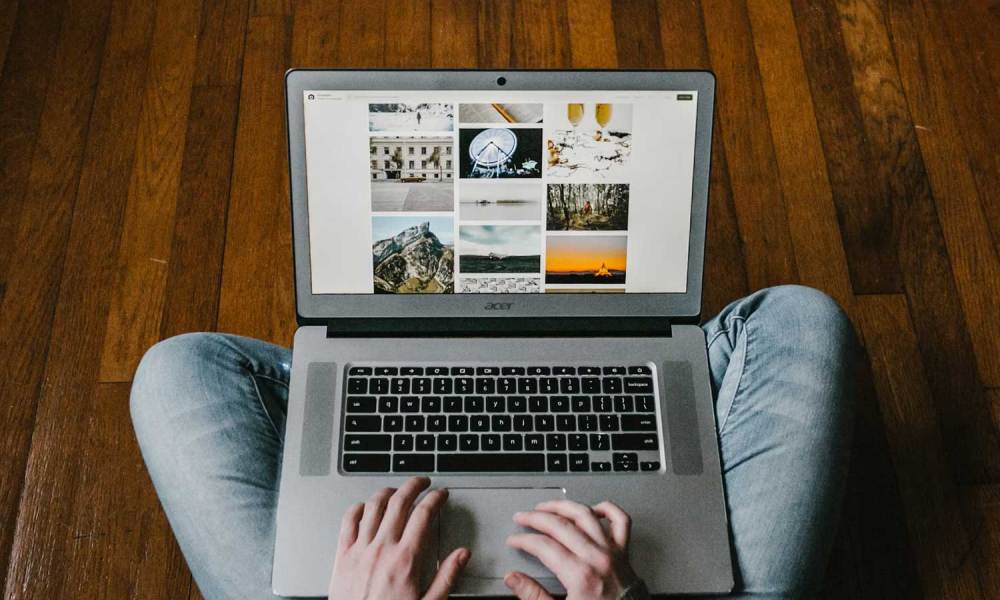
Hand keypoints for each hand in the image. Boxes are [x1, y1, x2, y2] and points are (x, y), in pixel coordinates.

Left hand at [329, 477, 468, 599]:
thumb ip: (447, 577)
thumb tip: (462, 555)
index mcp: (406, 559)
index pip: (424, 515)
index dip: (435, 498)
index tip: (441, 494)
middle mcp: (382, 549)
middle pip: (399, 502)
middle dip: (414, 485)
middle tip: (422, 482)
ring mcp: (360, 550)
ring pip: (373, 506)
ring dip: (387, 492)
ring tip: (397, 490)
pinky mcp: (342, 556)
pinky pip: (348, 522)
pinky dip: (357, 508)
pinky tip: (365, 507)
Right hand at [504, 500, 638, 599]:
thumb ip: (533, 595)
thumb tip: (513, 579)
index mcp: (580, 576)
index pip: (543, 546)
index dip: (523, 540)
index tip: (514, 541)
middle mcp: (597, 558)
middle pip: (561, 525)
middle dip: (536, 518)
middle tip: (522, 518)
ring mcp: (613, 552)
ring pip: (585, 515)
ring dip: (563, 506)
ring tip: (547, 506)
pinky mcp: (625, 553)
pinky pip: (620, 521)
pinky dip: (607, 509)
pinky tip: (593, 508)